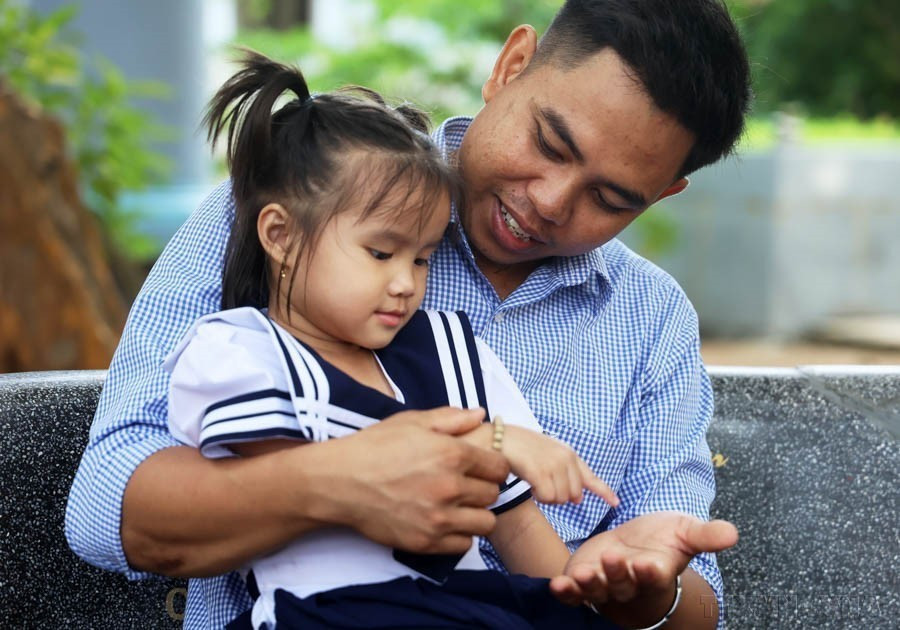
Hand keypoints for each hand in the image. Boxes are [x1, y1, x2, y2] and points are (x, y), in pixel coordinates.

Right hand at [337, 407, 509, 553]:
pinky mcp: (426, 541)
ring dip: (475, 514)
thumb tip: (481, 415)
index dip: (492, 466)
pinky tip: (443, 522)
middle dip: (483, 488)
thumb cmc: (374, 447)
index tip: (481, 468)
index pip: (499, 467)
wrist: (339, 482)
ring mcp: (439, 518)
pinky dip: (458, 535)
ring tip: (457, 506)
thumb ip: (451, 418)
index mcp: (452, 454)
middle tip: (465, 485)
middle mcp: (450, 487)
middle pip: (493, 495)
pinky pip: (463, 545)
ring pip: (485, 523)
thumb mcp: (411, 421)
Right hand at [502, 425, 618, 506]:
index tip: (616, 503)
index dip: (604, 491)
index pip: (590, 476)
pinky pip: (547, 498)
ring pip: (560, 499)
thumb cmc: (519, 448)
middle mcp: (565, 458)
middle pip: (573, 495)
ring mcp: (554, 464)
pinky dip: (537, 496)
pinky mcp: (540, 472)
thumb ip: (565, 474)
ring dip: (546, 497)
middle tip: (541, 484)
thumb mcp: (547, 455)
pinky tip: (529, 484)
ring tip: (533, 481)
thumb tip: (578, 499)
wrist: (497, 438)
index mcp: (568, 453)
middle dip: (558, 496)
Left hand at [549, 512, 736, 624]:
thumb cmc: (663, 540)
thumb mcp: (685, 532)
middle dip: (619, 573)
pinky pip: (575, 593)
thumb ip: (705, 535)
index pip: (655, 576)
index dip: (651, 572)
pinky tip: (557, 584)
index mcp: (656, 572)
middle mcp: (630, 584)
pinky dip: (566, 592)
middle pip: (624, 584)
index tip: (649, 564)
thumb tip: (733, 533)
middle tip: (614, 557)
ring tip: (584, 573)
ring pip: (598, 591)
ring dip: (590, 584)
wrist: (636, 546)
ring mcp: (605, 586)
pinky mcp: (584, 581)